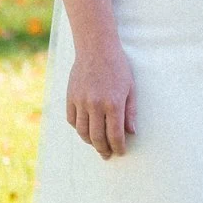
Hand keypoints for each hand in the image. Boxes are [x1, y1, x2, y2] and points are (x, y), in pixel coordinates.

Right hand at [66, 38, 135, 158]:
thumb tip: (132, 132)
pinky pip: (72, 120)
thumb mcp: (130, 88)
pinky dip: (78, 128)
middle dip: (103, 149)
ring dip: (90, 142)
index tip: (120, 152)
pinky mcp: (71, 97)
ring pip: (83, 132)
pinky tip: (85, 129)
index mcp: (114, 103)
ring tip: (96, 145)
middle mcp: (96, 105)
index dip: (118, 147)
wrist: (96, 48)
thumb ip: (131, 112)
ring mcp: (81, 101)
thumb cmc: (117, 67)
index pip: (115, 135)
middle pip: (97, 138)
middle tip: (107, 154)